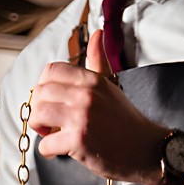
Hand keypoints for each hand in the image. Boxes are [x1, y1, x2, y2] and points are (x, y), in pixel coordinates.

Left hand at [29, 29, 162, 183]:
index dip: (43, 86)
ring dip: (39, 126)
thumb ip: (98, 61)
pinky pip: (45, 143)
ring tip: (50, 133)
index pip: (50, 70)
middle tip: (48, 120)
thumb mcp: (111, 84)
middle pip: (40, 92)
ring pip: (38, 113)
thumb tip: (96, 35)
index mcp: (92, 79)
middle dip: (38, 108)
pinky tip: (58, 149)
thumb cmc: (125, 120)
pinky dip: (47, 150)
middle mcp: (86, 94)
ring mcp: (82, 117)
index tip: (49, 99)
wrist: (145, 149)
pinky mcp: (79, 140)